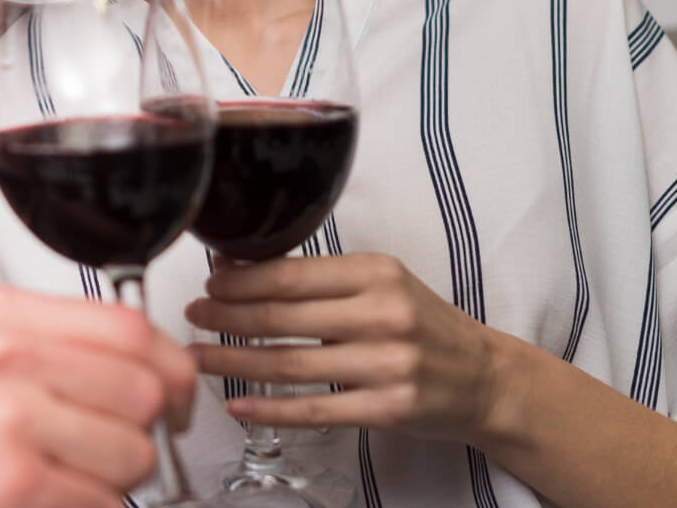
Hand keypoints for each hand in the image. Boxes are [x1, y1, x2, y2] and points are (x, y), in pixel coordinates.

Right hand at [0, 287, 196, 507]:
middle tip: (105, 455)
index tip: (175, 396)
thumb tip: (140, 365)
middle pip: (144, 391)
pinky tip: (34, 506)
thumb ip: (44, 347)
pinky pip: (102, 504)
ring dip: (110, 485)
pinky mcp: (11, 483)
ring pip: (133, 456)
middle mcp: (4, 357)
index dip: (171, 369)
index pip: (131, 327)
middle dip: (139, 435)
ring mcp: (8, 420)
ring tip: (53, 485)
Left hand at [185, 253, 502, 445]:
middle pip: (283, 317)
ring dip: (235, 360)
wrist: (483, 378)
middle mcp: (384, 314)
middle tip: (193, 315)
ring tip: (199, 356)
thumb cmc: (423, 326)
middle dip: (227, 316)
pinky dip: (269, 408)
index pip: (292, 274)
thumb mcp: (380, 284)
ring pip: (290, 364)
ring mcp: (388, 364)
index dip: (241, 281)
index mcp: (378, 273)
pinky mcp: (388, 408)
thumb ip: (319, 278)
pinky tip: (238, 402)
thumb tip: (240, 267)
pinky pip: (314, 410)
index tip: (210, 283)